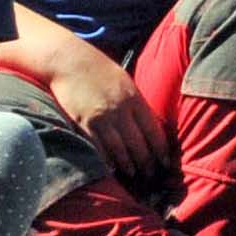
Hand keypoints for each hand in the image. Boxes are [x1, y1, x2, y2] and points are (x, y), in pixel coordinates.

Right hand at [40, 39, 171, 186]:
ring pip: (119, 148)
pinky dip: (106, 159)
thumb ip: (136, 102)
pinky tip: (111, 168)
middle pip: (138, 142)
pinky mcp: (84, 122)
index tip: (165, 160)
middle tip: (151, 174)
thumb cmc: (99, 69)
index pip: (153, 129)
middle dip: (146, 161)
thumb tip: (148, 123)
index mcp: (135, 98)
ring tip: (133, 173)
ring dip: (128, 164)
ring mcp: (102, 117)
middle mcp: (121, 109)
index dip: (160, 148)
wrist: (70, 60)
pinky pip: (98, 145)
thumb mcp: (125, 82)